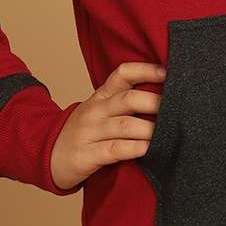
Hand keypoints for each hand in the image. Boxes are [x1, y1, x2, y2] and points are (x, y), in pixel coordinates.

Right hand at [49, 61, 166, 189]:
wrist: (47, 155)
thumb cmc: (85, 132)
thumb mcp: (100, 111)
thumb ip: (125, 103)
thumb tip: (166, 97)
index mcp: (101, 95)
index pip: (123, 73)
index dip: (146, 70)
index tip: (169, 73)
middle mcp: (95, 110)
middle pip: (129, 99)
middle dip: (155, 103)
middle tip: (178, 109)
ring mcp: (90, 132)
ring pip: (125, 126)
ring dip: (150, 129)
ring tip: (169, 133)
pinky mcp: (87, 155)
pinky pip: (114, 149)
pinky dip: (135, 149)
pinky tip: (149, 150)